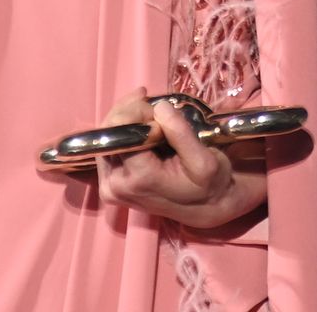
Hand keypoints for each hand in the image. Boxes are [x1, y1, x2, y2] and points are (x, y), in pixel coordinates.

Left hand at [93, 86, 266, 229]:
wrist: (206, 208)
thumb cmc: (209, 184)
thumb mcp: (205, 160)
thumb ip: (181, 133)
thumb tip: (159, 107)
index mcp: (138, 178)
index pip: (119, 130)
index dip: (138, 112)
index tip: (160, 111)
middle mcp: (116, 185)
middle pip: (109, 130)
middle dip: (132, 112)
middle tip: (157, 108)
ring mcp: (109, 186)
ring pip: (106, 135)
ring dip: (128, 118)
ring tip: (151, 112)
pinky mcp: (109, 183)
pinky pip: (109, 146)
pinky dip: (125, 130)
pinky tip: (143, 123)